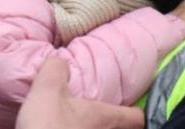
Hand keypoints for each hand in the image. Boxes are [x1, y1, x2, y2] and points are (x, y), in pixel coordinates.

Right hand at [16, 58, 143, 128]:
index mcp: (105, 117)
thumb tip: (60, 61)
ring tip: (80, 121)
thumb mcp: (47, 90)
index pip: (136, 117)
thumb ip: (56, 70)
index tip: (134, 103)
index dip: (137, 110)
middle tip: (103, 108)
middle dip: (115, 122)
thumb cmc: (48, 127)